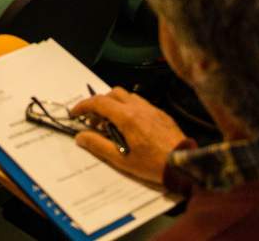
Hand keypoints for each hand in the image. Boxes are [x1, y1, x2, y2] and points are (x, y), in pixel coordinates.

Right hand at [70, 88, 186, 184]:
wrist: (183, 164)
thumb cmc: (152, 164)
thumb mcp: (121, 160)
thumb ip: (98, 146)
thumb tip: (81, 136)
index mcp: (126, 117)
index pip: (99, 102)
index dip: (83, 106)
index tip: (75, 113)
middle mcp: (138, 107)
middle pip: (112, 93)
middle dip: (99, 103)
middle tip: (94, 121)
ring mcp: (151, 108)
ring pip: (127, 96)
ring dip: (114, 104)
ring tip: (112, 124)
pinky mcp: (160, 113)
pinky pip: (140, 103)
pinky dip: (128, 108)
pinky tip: (130, 126)